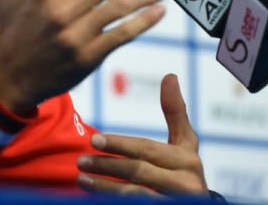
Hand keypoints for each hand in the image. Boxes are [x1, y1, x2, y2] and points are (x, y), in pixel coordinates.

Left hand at [76, 74, 208, 195]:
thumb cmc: (183, 170)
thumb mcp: (185, 142)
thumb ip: (175, 112)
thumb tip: (170, 76)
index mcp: (187, 158)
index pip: (146, 148)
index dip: (120, 144)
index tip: (94, 140)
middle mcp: (187, 183)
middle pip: (138, 171)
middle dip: (107, 165)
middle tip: (80, 160)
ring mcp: (178, 201)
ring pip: (135, 193)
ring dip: (105, 187)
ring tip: (80, 179)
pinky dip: (112, 201)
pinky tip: (94, 197)